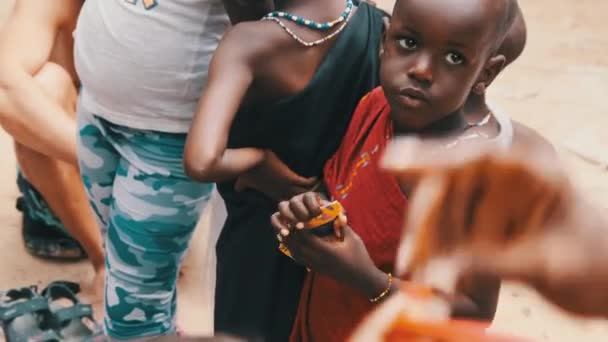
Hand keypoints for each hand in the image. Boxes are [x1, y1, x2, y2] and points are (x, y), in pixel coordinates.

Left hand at [235, 150, 317, 200]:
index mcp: (275, 195)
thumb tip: (237, 188)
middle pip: (300, 202)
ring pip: (304, 194)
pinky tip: (318, 179)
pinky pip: (306, 183)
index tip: (304, 207)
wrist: (251, 162)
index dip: (296, 208)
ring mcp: (288, 186)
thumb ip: (241, 185)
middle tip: (319, 200)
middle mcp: (283, 193)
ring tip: (322, 190)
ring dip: (312, 192)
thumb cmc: (248, 172)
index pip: (289, 205)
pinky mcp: (291, 178)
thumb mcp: (244, 181)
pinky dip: (312, 182)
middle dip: (308, 203)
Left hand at [271, 193, 387, 297]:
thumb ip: (343, 226)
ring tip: (288, 232)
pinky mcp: (317, 270)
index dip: (300, 229)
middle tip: (289, 223)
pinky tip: (293, 244)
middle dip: (292, 235)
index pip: (307, 239)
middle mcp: (319, 260)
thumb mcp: (353, 239)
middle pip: (298, 247)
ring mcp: (317, 266)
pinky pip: (301, 260)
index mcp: (328, 251)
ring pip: (297, 255)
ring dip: (291, 243)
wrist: (361, 277)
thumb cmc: (359, 256)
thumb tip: (338, 212)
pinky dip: (294, 251)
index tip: (298, 219)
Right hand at [382, 138, 607, 316]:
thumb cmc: (597, 263)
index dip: (430, 154)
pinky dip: (437, 260)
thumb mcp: (551, 265)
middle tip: (408, 261)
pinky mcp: (482, 231)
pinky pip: (449, 241)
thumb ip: (496, 265)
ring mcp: (491, 207)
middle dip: (423, 224)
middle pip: (447, 189)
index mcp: (530, 175)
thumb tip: (441, 274)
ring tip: (421, 280)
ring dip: (426, 247)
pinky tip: (435, 281)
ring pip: (441, 216)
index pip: (476, 158)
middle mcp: (504, 185)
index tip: (392, 160)